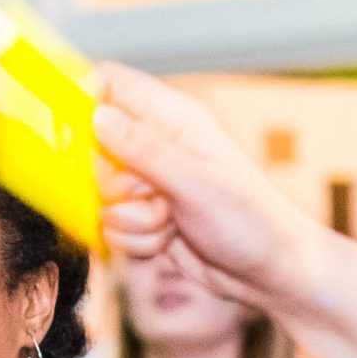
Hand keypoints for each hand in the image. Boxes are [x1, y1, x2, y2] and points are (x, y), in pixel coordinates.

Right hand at [91, 63, 323, 307]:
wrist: (269, 273)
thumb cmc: (250, 220)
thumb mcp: (195, 182)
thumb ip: (143, 149)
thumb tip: (97, 116)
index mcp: (172, 119)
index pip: (110, 84)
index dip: (87, 103)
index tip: (87, 140)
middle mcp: (155, 146)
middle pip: (92, 150)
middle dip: (114, 185)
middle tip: (151, 194)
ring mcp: (146, 184)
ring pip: (99, 196)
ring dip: (130, 219)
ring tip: (171, 221)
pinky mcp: (142, 219)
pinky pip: (110, 226)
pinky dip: (136, 240)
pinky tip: (169, 240)